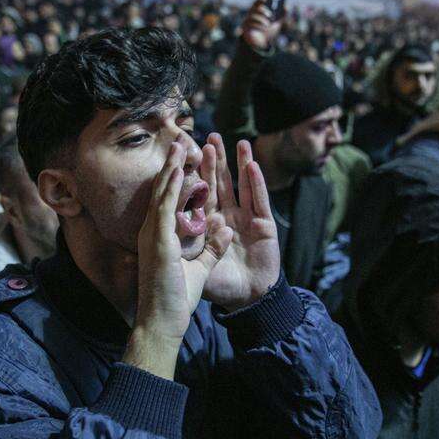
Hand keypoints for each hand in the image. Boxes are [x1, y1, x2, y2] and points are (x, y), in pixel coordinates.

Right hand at [125, 138, 232, 378]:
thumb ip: (212, 248)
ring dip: (172, 168)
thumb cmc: (176, 299)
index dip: (178, 179)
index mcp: (162, 236)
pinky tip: (179, 170)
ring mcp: (153, 235)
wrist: (162, 322)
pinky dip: (172, 188)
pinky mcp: (158, 242)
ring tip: (179, 144)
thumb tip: (224, 229)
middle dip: (172, 165)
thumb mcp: (200, 268)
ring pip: (162, 193)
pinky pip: (166, 208)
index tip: (186, 159)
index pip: (170, 200)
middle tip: (179, 141)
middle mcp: (154, 231)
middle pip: (164, 190)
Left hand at [200, 134, 279, 310]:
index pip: (197, 194)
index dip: (193, 173)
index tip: (185, 152)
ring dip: (238, 164)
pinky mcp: (265, 225)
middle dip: (215, 161)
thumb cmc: (220, 285)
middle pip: (219, 183)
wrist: (247, 301)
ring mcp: (247, 219)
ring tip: (236, 141)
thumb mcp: (195, 263)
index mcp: (207, 225)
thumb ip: (185, 242)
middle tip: (209, 137)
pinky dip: (257, 183)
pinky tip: (253, 165)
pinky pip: (260, 200)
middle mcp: (227, 217)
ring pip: (241, 186)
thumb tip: (173, 222)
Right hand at [240, 0, 282, 50]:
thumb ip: (282, 15)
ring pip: (252, 17)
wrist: (262, 45)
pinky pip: (250, 24)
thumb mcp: (277, 23)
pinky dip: (258, 26)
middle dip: (263, 11)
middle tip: (270, 15)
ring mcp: (247, 22)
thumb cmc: (268, 32)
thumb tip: (287, 7)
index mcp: (257, 11)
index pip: (257, 2)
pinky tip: (263, 29)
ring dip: (262, 20)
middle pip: (254, 9)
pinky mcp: (245, 29)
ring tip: (267, 25)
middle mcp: (250, 15)